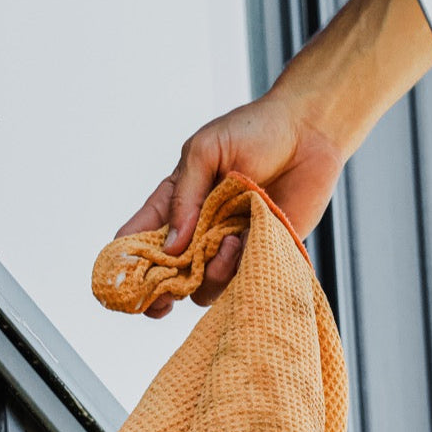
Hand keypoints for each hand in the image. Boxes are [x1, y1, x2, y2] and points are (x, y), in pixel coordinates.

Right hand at [115, 89, 344, 317]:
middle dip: (158, 295)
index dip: (125, 263)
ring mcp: (226, 247)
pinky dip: (235, 270)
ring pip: (202, 287)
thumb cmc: (254, 131)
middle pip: (166, 278)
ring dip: (208, 274)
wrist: (309, 131)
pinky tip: (244, 239)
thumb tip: (171, 248)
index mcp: (175, 204)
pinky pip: (239, 281)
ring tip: (226, 241)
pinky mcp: (259, 255)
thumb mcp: (205, 152)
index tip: (123, 279)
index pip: (138, 239)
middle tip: (162, 300)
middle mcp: (197, 232)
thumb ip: (184, 198)